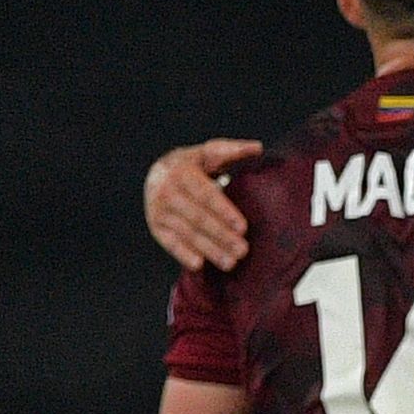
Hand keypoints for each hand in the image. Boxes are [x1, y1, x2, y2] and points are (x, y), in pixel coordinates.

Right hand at [144, 139, 260, 271]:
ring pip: (187, 233)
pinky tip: (200, 265)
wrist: (156, 174)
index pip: (205, 195)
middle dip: (221, 236)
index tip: (243, 227)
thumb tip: (257, 149)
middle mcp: (166, 192)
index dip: (224, 212)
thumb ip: (231, 151)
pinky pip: (169, 243)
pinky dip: (183, 254)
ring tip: (231, 262)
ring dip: (209, 250)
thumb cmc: (192, 165)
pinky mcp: (156, 227)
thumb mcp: (208, 153)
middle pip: (197, 218)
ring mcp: (159, 211)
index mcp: (182, 172)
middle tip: (243, 250)